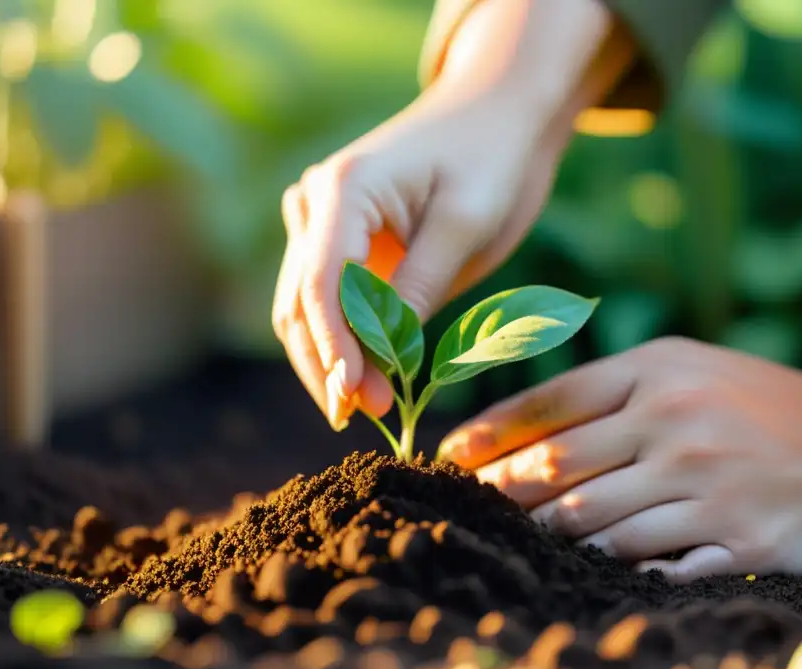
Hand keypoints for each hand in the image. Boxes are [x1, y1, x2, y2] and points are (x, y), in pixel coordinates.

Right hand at [271, 0, 615, 428]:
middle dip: (330, 363)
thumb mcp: (464, 226)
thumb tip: (382, 362)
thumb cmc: (490, 160)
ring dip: (331, 360)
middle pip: (302, 302)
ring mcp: (322, 224)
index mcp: (343, 187)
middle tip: (366, 416)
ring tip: (370, 408)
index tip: (353, 397)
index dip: (333, 346)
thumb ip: (418, 289)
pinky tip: (368, 379)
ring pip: (305, 310)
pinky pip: (330, 304)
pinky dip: (345, 342)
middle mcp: (316, 204)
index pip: (321, 281)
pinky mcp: (341, 245)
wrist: (499, 119)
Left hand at [437, 338, 801, 581]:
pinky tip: (580, 570)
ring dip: (544, 533)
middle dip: (499, 490)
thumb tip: (523, 429)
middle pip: (557, 466)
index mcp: (653, 375)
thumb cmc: (752, 400)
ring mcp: (704, 487)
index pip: (549, 403)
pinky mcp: (736, 541)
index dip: (488, 433)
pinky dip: (610, 570)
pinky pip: (652, 565)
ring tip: (512, 539)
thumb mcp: (681, 366)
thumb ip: (608, 388)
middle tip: (463, 504)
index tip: (446, 456)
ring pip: (593, 521)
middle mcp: (671, 427)